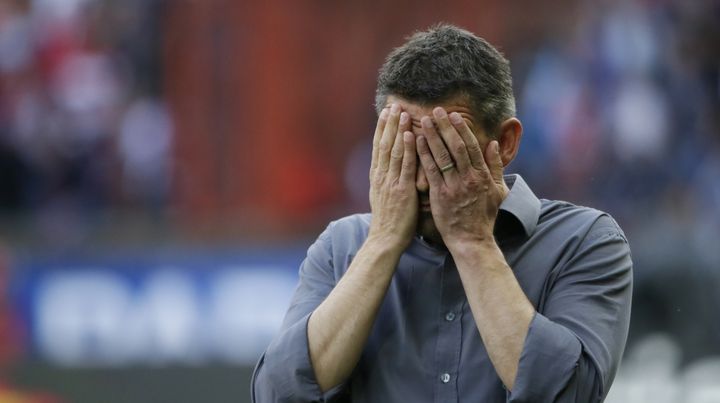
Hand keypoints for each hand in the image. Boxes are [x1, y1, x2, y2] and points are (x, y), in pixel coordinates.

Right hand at [367, 103, 416, 249]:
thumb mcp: (383, 197)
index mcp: (377, 177)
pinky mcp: (401, 190)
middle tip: (394, 104)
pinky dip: (406, 148)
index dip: (382, 129)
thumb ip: (387, 181)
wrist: (385, 240)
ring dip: (397, 129)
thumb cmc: (389, 222)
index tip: (386, 113)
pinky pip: (404, 165)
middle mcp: (381, 176)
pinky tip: (409, 134)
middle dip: (388, 123)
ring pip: (393, 150)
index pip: (379, 147)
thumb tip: (391, 170)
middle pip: (384, 144)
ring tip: (402, 112)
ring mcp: (390, 182)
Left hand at [416, 107, 508, 249]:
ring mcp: (454, 187)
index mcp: (483, 176)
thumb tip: (493, 144)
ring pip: (442, 156)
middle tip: (435, 110)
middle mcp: (469, 179)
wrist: (471, 240)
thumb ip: (496, 166)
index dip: (462, 129)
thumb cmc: (484, 216)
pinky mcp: (440, 196)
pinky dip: (424, 154)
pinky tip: (417, 142)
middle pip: (456, 147)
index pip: (472, 146)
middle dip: (445, 127)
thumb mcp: (498, 191)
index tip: (453, 115)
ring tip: (423, 120)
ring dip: (432, 136)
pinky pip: (431, 171)